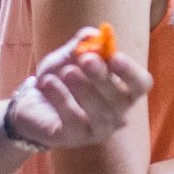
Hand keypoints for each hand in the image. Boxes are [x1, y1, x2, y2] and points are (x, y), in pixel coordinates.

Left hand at [8, 29, 154, 149]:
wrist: (32, 101)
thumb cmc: (60, 77)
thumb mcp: (69, 55)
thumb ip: (83, 44)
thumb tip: (94, 34)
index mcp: (123, 90)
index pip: (141, 84)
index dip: (131, 72)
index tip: (114, 57)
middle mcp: (118, 113)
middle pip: (122, 100)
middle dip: (104, 78)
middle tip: (86, 60)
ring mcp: (98, 130)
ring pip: (101, 114)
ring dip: (84, 90)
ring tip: (66, 72)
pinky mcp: (74, 139)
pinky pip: (74, 121)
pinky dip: (62, 99)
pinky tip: (48, 83)